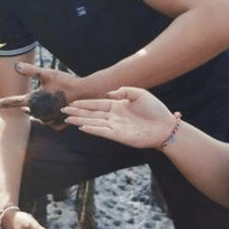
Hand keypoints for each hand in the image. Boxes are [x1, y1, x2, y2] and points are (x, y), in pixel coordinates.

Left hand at [0, 63, 81, 128]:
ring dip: (43, 108)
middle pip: (28, 108)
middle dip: (34, 101)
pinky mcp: (57, 126)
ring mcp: (47, 121)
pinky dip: (53, 114)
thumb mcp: (47, 74)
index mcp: (31, 100)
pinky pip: (49, 120)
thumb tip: (15, 66)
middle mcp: (37, 113)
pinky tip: (61, 107)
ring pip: (39, 115)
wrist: (86, 94)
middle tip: (49, 92)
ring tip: (57, 98)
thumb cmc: (66, 82)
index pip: (10, 103)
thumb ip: (30, 70)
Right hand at [62, 87, 176, 148]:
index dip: (84, 104)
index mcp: (117, 106)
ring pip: (94, 123)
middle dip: (77, 112)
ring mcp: (116, 127)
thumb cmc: (155, 110)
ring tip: (67, 118)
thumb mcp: (140, 94)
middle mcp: (114, 117)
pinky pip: (102, 132)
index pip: (97, 104)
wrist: (166, 126)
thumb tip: (108, 93)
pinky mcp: (119, 136)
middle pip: (91, 114)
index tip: (72, 103)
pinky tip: (82, 127)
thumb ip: (124, 91)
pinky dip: (92, 129)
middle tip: (63, 110)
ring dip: (80, 121)